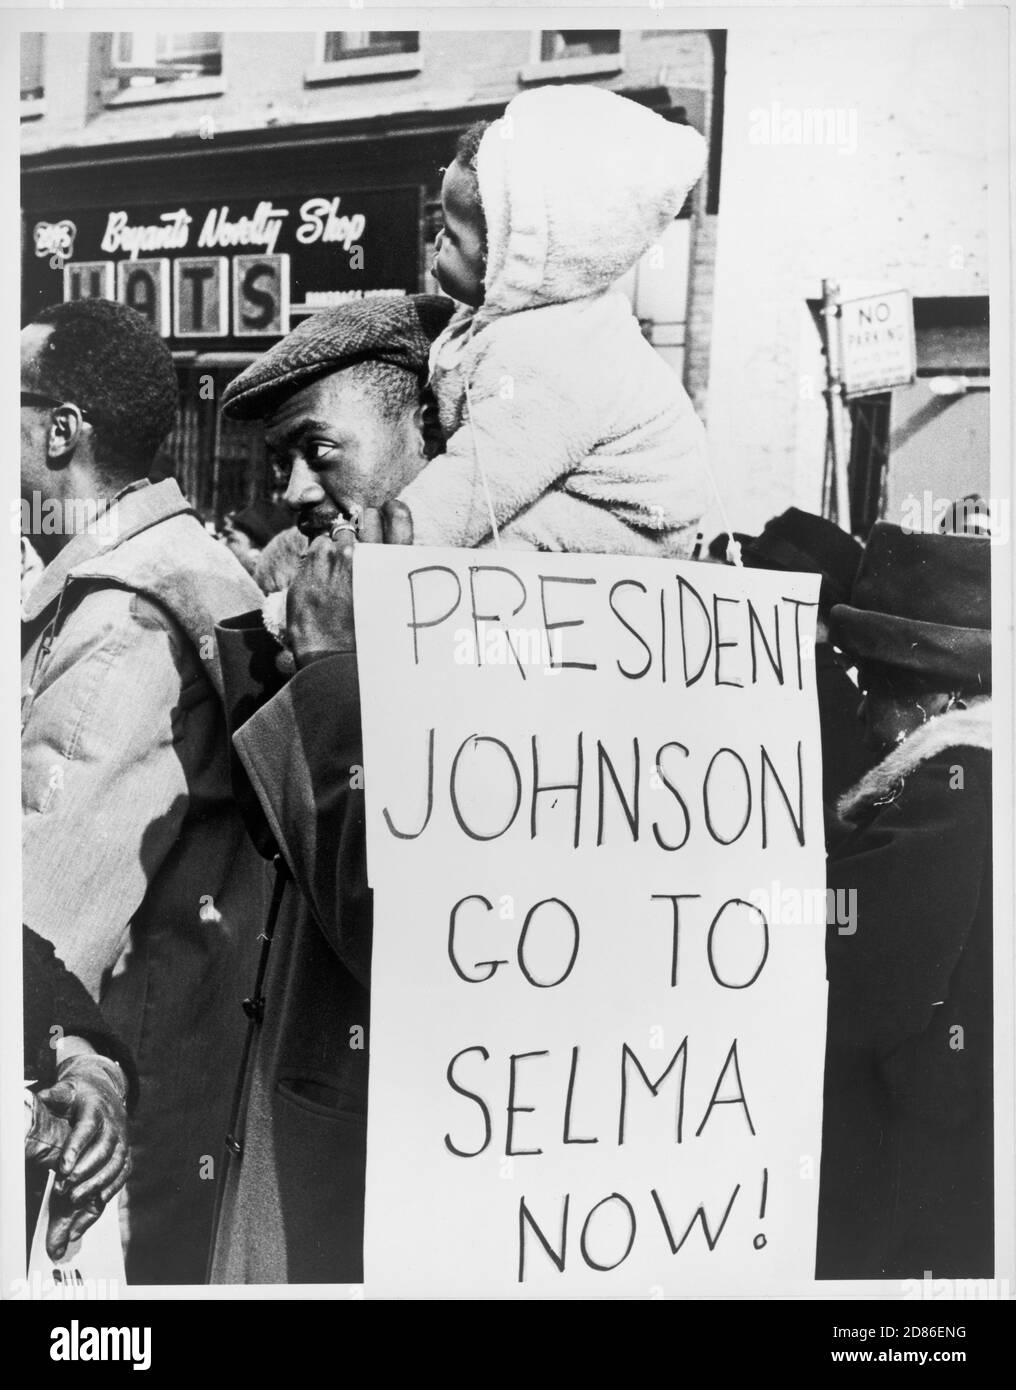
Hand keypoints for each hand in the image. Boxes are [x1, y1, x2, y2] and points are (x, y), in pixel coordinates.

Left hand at [34, 1053, 130, 1258]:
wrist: (105, 1090)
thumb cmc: (80, 1093)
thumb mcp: (67, 1088)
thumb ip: (54, 1096)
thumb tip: (37, 1098)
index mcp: (96, 1108)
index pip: (88, 1129)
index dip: (76, 1148)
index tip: (62, 1167)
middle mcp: (114, 1124)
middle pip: (103, 1150)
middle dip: (84, 1172)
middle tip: (62, 1188)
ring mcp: (122, 1139)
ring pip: (115, 1164)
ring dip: (97, 1184)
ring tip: (75, 1199)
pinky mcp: (125, 1151)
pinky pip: (123, 1171)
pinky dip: (113, 1186)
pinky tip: (100, 1201)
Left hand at [285, 501, 413, 665]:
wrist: (335, 663)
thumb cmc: (371, 642)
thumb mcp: (397, 609)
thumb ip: (398, 578)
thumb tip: (398, 560)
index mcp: (392, 565)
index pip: (398, 515)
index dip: (392, 512)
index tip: (387, 514)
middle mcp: (366, 555)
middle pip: (366, 517)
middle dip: (364, 528)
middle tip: (360, 550)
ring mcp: (336, 558)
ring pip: (338, 533)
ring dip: (339, 547)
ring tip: (338, 574)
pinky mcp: (311, 565)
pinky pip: (316, 547)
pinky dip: (318, 559)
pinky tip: (322, 581)